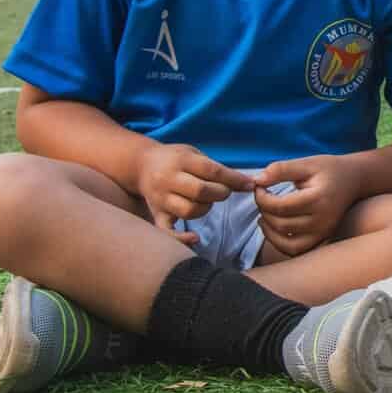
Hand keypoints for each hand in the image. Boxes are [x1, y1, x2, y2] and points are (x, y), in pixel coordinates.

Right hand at [136, 143, 253, 244]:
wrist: (141, 164)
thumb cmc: (175, 158)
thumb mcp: (193, 154)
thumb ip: (215, 168)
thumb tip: (246, 183)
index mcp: (181, 160)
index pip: (211, 170)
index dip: (234, 179)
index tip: (250, 185)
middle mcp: (168, 179)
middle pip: (200, 191)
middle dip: (220, 193)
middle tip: (224, 192)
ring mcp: (160, 199)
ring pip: (188, 211)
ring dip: (205, 209)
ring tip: (207, 202)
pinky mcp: (156, 214)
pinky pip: (166, 231)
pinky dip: (180, 238)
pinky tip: (195, 238)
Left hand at [252, 156, 363, 257]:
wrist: (354, 180)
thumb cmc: (328, 170)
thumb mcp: (306, 163)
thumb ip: (281, 170)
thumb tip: (257, 180)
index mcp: (319, 198)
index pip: (281, 206)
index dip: (262, 198)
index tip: (258, 186)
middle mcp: (323, 220)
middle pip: (281, 224)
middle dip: (263, 211)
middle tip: (261, 197)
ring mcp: (323, 233)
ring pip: (285, 243)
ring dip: (268, 230)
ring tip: (263, 215)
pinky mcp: (322, 239)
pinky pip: (295, 251)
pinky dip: (279, 243)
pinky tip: (273, 228)